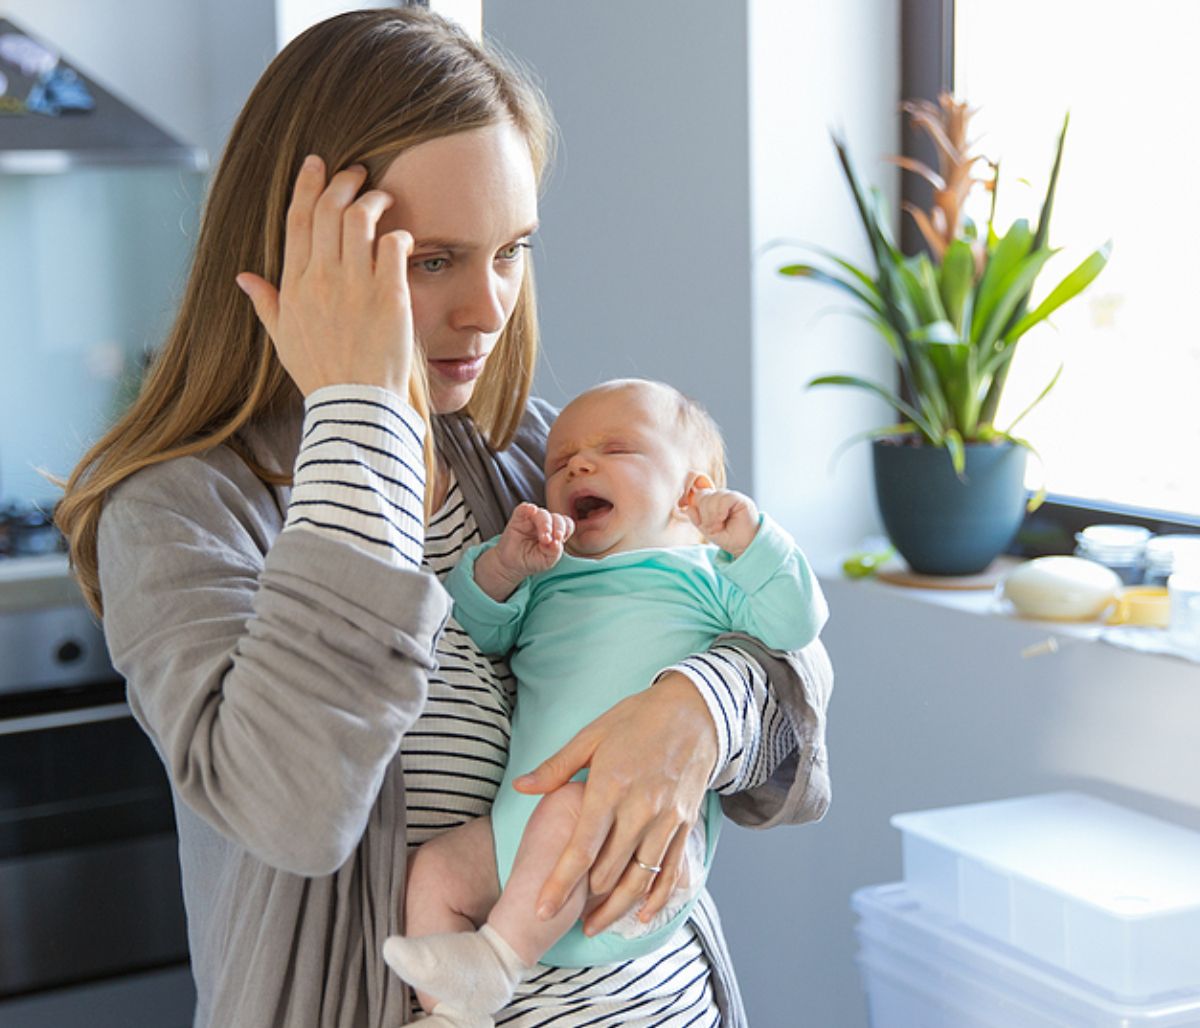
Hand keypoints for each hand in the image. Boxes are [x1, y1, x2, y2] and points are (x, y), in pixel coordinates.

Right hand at [235, 155, 415, 398]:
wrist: (355, 404)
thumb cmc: (321, 374)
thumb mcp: (283, 338)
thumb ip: (266, 303)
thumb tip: (243, 277)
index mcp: (294, 286)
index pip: (297, 220)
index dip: (307, 185)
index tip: (317, 163)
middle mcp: (321, 279)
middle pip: (328, 210)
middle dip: (344, 181)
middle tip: (358, 173)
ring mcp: (355, 286)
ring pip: (360, 219)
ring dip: (374, 200)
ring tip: (384, 198)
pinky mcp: (389, 296)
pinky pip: (393, 246)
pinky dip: (399, 233)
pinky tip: (403, 236)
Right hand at [475, 503, 573, 600]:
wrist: (512, 565)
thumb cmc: (532, 561)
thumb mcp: (547, 561)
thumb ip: (554, 552)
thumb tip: (557, 543)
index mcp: (555, 531)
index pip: (566, 524)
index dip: (566, 530)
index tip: (560, 540)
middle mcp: (546, 523)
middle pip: (556, 518)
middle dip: (557, 528)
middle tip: (550, 541)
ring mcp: (532, 519)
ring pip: (542, 513)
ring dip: (545, 524)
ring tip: (544, 538)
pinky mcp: (518, 518)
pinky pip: (523, 508)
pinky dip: (528, 508)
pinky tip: (531, 510)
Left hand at [513, 671, 717, 933]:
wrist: (696, 711)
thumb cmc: (638, 719)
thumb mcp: (593, 734)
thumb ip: (556, 767)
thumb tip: (521, 787)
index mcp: (610, 787)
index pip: (581, 849)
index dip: (559, 884)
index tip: (541, 909)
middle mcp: (640, 809)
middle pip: (608, 872)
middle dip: (582, 899)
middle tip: (560, 915)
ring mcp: (666, 820)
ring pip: (639, 880)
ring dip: (615, 908)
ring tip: (593, 925)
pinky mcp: (685, 825)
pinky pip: (670, 872)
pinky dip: (656, 899)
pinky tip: (640, 915)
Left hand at [687, 488, 759, 557]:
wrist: (744, 545)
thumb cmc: (728, 537)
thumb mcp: (707, 529)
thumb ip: (696, 518)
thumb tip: (688, 507)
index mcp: (712, 501)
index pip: (698, 496)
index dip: (696, 508)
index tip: (702, 523)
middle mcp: (720, 496)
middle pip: (702, 496)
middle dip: (704, 515)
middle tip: (712, 528)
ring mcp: (730, 496)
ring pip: (712, 497)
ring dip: (712, 515)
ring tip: (718, 526)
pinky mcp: (739, 499)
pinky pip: (725, 498)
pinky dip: (720, 511)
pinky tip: (723, 519)